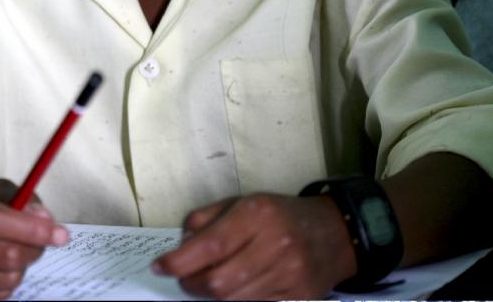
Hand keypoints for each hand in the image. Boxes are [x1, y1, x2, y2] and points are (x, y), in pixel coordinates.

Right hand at [0, 179, 67, 299]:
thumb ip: (21, 198)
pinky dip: (9, 281)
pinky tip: (0, 265)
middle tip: (46, 239)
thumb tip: (47, 221)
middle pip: (5, 255)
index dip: (33, 229)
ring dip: (23, 265)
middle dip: (36, 248)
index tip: (61, 234)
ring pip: (6, 278)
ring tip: (16, 248)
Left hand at [151, 193, 355, 299]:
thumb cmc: (280, 213)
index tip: (159, 266)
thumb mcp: (244, 201)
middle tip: (182, 278)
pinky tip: (232, 290)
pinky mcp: (298, 300)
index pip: (210, 246)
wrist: (333, 232)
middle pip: (220, 282)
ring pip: (235, 301)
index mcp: (258, 214)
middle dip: (192, 284)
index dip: (179, 261)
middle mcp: (275, 245)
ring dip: (210, 296)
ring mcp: (289, 276)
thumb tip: (181, 242)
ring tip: (204, 283)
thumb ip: (209, 218)